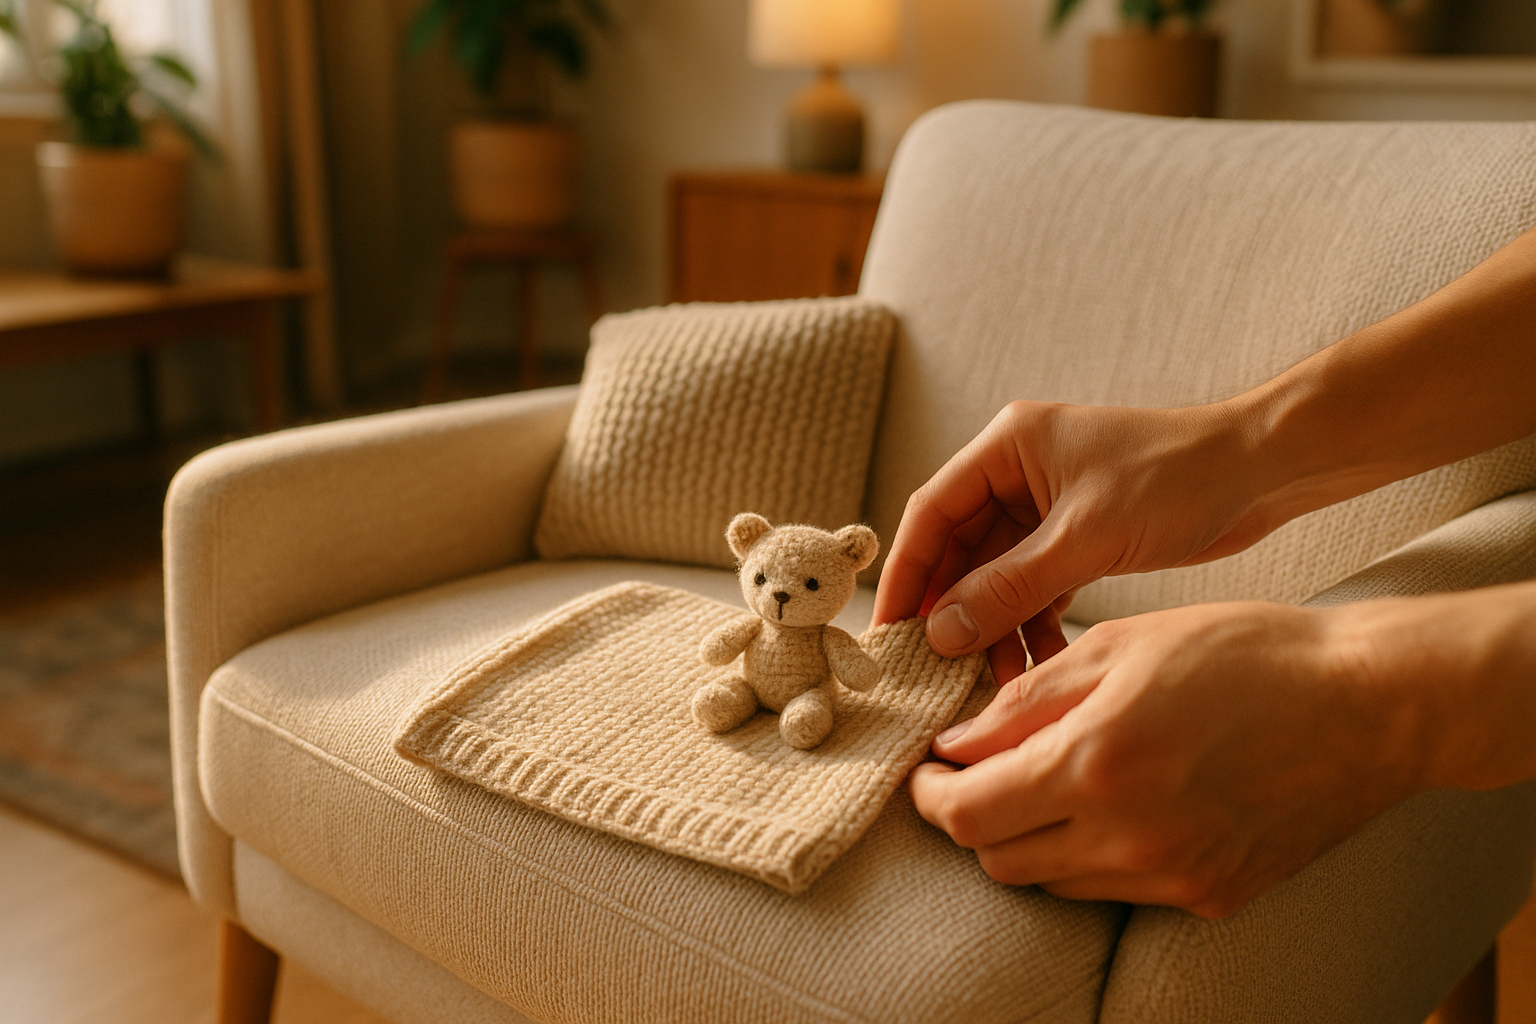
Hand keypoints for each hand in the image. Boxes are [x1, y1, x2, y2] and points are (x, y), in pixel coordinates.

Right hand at [872, 400, 1287, 671]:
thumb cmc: (1178, 479)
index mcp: (1007, 446)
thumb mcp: (1084, 537)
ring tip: (995, 683)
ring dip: (995, 628)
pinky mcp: (1076, 538)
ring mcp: (1046, 507)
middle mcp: (1017, 472)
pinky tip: (1039, 665)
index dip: (907, 574)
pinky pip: (1035, 588)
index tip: (889, 631)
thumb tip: (941, 631)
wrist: (1261, 473)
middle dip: (953, 612)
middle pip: (959, 550)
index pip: (932, 512)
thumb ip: (1010, 586)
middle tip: (935, 670)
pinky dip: (1032, 625)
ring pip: (997, 577)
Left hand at [909, 601, 1423, 916]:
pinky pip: (1114, 891)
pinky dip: (1088, 855)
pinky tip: (1110, 805)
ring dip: (1026, 838)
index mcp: (1097, 764)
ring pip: (1052, 882)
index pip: (967, 814)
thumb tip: (956, 743)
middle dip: (969, 818)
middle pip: (999, 860)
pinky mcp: (1209, 896)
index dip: (930, 795)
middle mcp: (1129, 837)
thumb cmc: (1244, 654)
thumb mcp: (1118, 646)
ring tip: (1042, 781)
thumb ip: (1024, 701)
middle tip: (971, 773)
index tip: (929, 769)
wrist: (1366, 704)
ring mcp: (1172, 876)